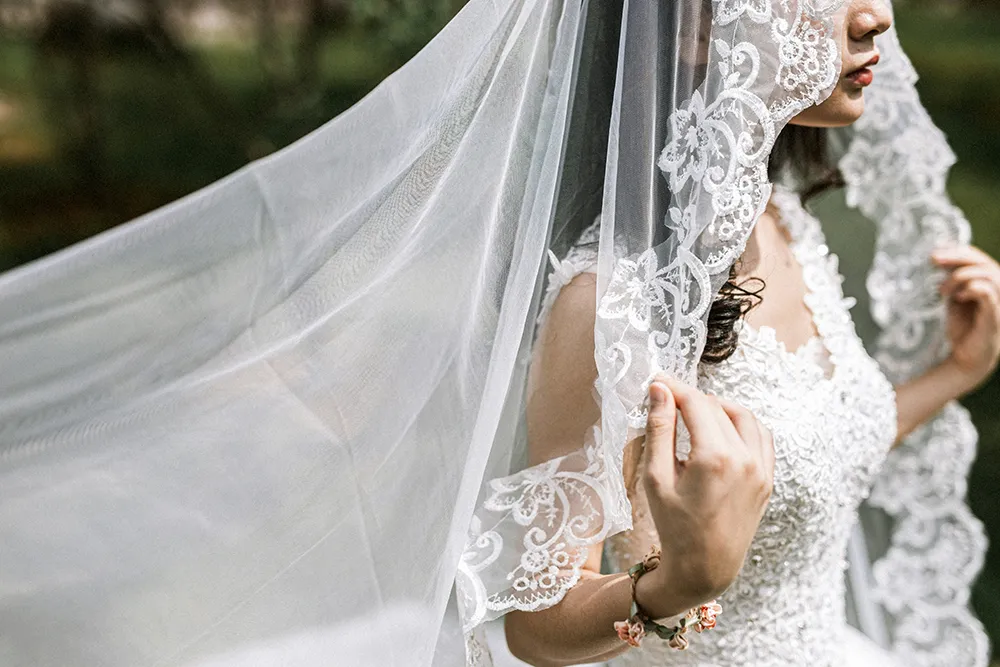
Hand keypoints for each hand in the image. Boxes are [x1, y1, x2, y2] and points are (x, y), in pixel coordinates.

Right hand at [633, 376, 774, 618]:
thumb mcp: (656, 479)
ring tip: (694, 414)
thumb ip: (659, 430)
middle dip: (692, 398)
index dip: (674, 387)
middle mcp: (744, 459)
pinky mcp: (768, 479)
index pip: (696, 403)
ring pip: (743, 416)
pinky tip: (721, 430)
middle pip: (717, 407)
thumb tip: (660, 391)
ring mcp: (761, 469)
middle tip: (668, 400)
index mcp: (714, 458)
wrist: (705, 569)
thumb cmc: (674, 528)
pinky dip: (742, 425)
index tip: (657, 381)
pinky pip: (761, 436)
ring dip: (719, 408)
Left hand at [934, 245, 999, 392]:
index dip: (957, 251)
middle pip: (984, 262)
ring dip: (961, 276)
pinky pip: (989, 294)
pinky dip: (973, 288)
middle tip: (933, 260)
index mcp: (990, 282)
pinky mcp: (995, 317)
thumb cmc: (963, 326)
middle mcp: (999, 290)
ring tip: (942, 291)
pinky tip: (957, 296)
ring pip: (989, 274)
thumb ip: (952, 279)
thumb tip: (938, 257)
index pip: (978, 257)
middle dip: (956, 257)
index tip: (933, 255)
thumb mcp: (954, 297)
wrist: (966, 356)